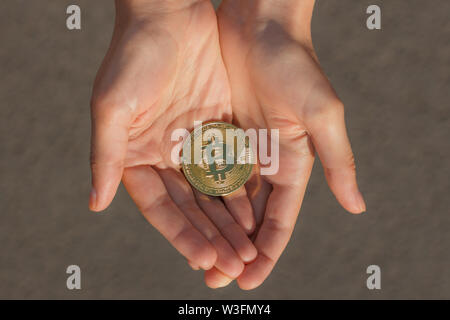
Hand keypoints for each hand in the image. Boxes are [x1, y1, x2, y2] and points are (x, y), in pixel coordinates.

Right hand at [89, 0, 256, 283]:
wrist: (170, 15)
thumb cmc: (134, 54)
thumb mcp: (113, 105)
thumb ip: (107, 154)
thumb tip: (95, 202)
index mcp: (137, 156)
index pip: (160, 207)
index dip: (180, 235)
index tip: (202, 259)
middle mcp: (166, 155)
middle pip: (191, 208)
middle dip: (211, 238)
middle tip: (232, 267)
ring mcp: (194, 144)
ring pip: (214, 193)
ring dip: (229, 223)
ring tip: (247, 252)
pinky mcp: (219, 129)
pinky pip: (232, 167)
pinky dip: (243, 192)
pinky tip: (256, 216)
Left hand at [209, 0, 365, 288]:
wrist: (259, 23)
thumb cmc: (294, 63)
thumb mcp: (321, 114)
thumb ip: (337, 161)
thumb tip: (357, 207)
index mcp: (293, 163)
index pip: (279, 219)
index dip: (268, 251)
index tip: (251, 279)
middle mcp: (266, 161)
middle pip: (250, 217)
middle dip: (237, 249)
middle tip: (218, 280)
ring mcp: (240, 148)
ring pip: (225, 200)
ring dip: (215, 230)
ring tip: (201, 260)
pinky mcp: (217, 133)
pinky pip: (206, 172)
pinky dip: (199, 198)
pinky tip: (188, 219)